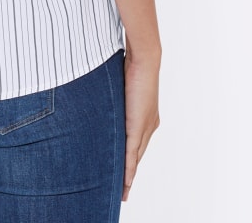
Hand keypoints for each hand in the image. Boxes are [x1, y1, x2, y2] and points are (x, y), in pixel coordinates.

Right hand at [121, 51, 160, 200]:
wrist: (144, 60)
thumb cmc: (133, 66)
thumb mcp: (122, 88)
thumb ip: (116, 99)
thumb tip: (103, 97)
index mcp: (146, 117)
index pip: (137, 144)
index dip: (131, 160)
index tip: (126, 175)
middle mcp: (148, 125)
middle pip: (138, 156)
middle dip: (130, 174)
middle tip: (124, 192)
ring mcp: (144, 127)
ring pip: (136, 158)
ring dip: (128, 176)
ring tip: (123, 192)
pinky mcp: (138, 127)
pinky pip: (132, 153)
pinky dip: (128, 168)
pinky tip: (125, 180)